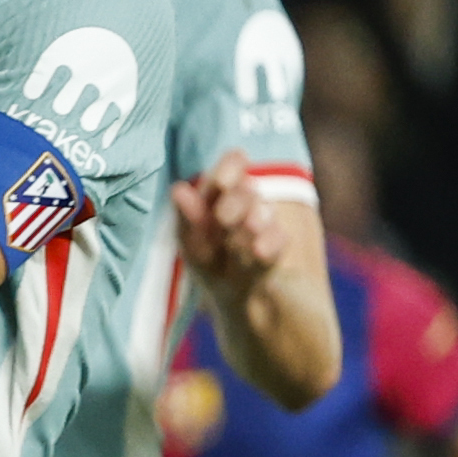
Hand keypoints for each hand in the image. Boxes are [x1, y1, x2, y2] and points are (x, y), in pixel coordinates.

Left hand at [173, 149, 289, 289]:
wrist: (231, 293)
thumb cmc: (207, 259)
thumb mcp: (191, 242)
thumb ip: (188, 217)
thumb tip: (178, 189)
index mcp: (220, 191)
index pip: (234, 163)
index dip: (232, 165)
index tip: (223, 182)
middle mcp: (245, 199)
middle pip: (246, 189)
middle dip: (235, 203)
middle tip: (223, 219)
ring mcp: (264, 219)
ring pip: (263, 210)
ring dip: (252, 220)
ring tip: (242, 234)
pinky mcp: (279, 241)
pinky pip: (278, 236)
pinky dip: (268, 243)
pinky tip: (258, 251)